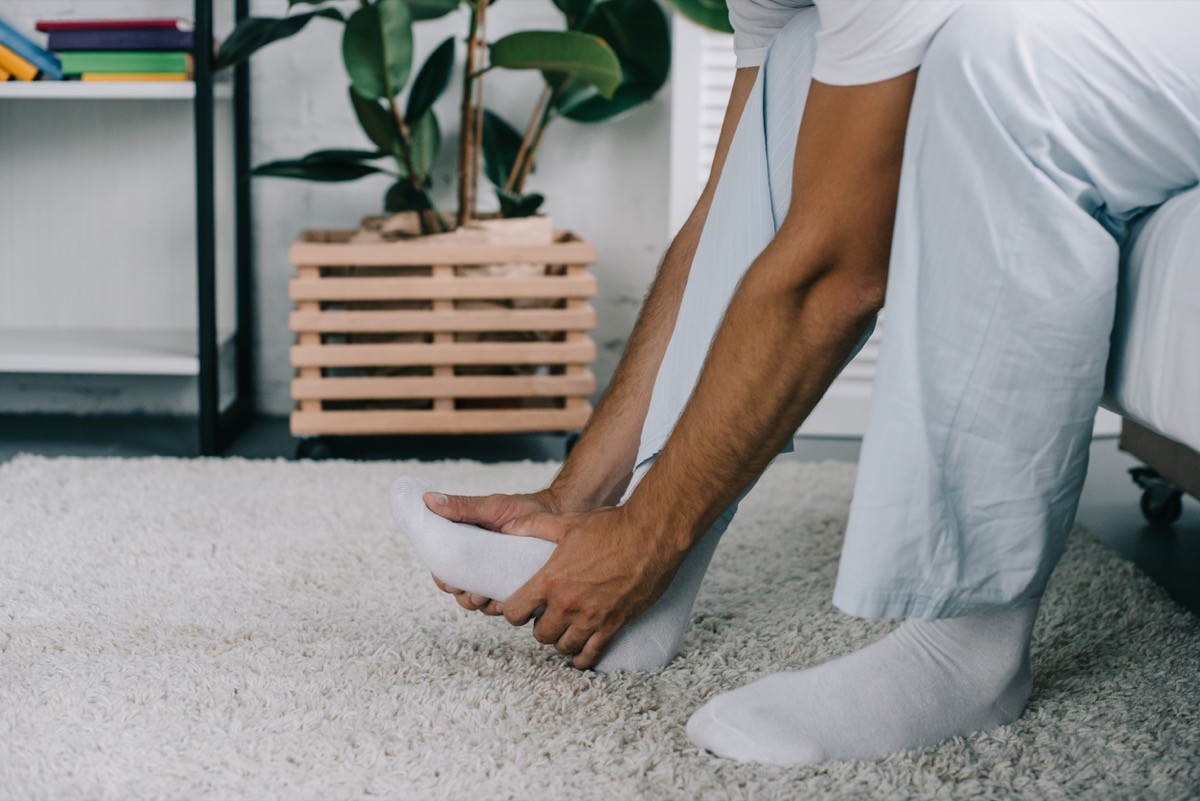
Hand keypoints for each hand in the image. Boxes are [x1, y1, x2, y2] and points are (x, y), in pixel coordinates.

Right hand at [423, 487, 564, 615]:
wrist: (556, 512)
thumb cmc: (520, 508)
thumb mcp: (490, 507)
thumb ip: (461, 507)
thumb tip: (428, 499)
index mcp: (466, 550)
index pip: (444, 573)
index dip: (443, 578)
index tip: (448, 579)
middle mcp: (479, 568)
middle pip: (460, 593)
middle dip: (463, 595)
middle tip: (472, 589)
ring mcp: (497, 580)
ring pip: (480, 604)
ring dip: (480, 603)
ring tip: (487, 594)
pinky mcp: (516, 588)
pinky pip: (504, 606)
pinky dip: (501, 606)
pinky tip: (504, 601)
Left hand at [499, 505, 685, 669]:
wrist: (650, 536)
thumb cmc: (609, 527)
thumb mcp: (566, 522)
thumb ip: (533, 525)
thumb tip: (506, 527)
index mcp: (550, 581)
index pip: (515, 612)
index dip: (514, 611)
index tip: (523, 607)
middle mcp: (567, 605)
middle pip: (540, 635)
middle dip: (541, 627)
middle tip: (549, 616)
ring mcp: (591, 618)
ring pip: (564, 647)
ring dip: (562, 640)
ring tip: (566, 629)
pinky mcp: (613, 625)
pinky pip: (592, 655)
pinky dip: (583, 658)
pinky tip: (580, 654)